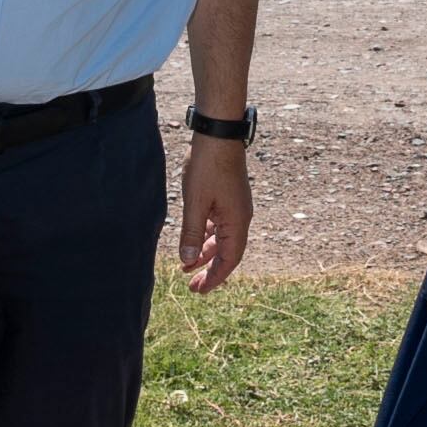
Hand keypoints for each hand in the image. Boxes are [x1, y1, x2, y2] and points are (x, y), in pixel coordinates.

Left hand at [180, 137, 251, 293]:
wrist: (218, 135)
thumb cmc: (208, 167)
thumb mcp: (195, 203)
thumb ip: (192, 233)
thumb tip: (188, 259)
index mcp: (236, 222)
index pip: (229, 260)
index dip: (215, 278)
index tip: (200, 291)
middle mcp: (240, 218)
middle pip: (227, 253)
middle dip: (209, 270)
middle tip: (192, 287)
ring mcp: (235, 208)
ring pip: (221, 239)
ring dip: (205, 253)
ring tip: (186, 267)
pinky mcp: (228, 198)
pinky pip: (219, 225)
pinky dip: (206, 236)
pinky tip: (193, 241)